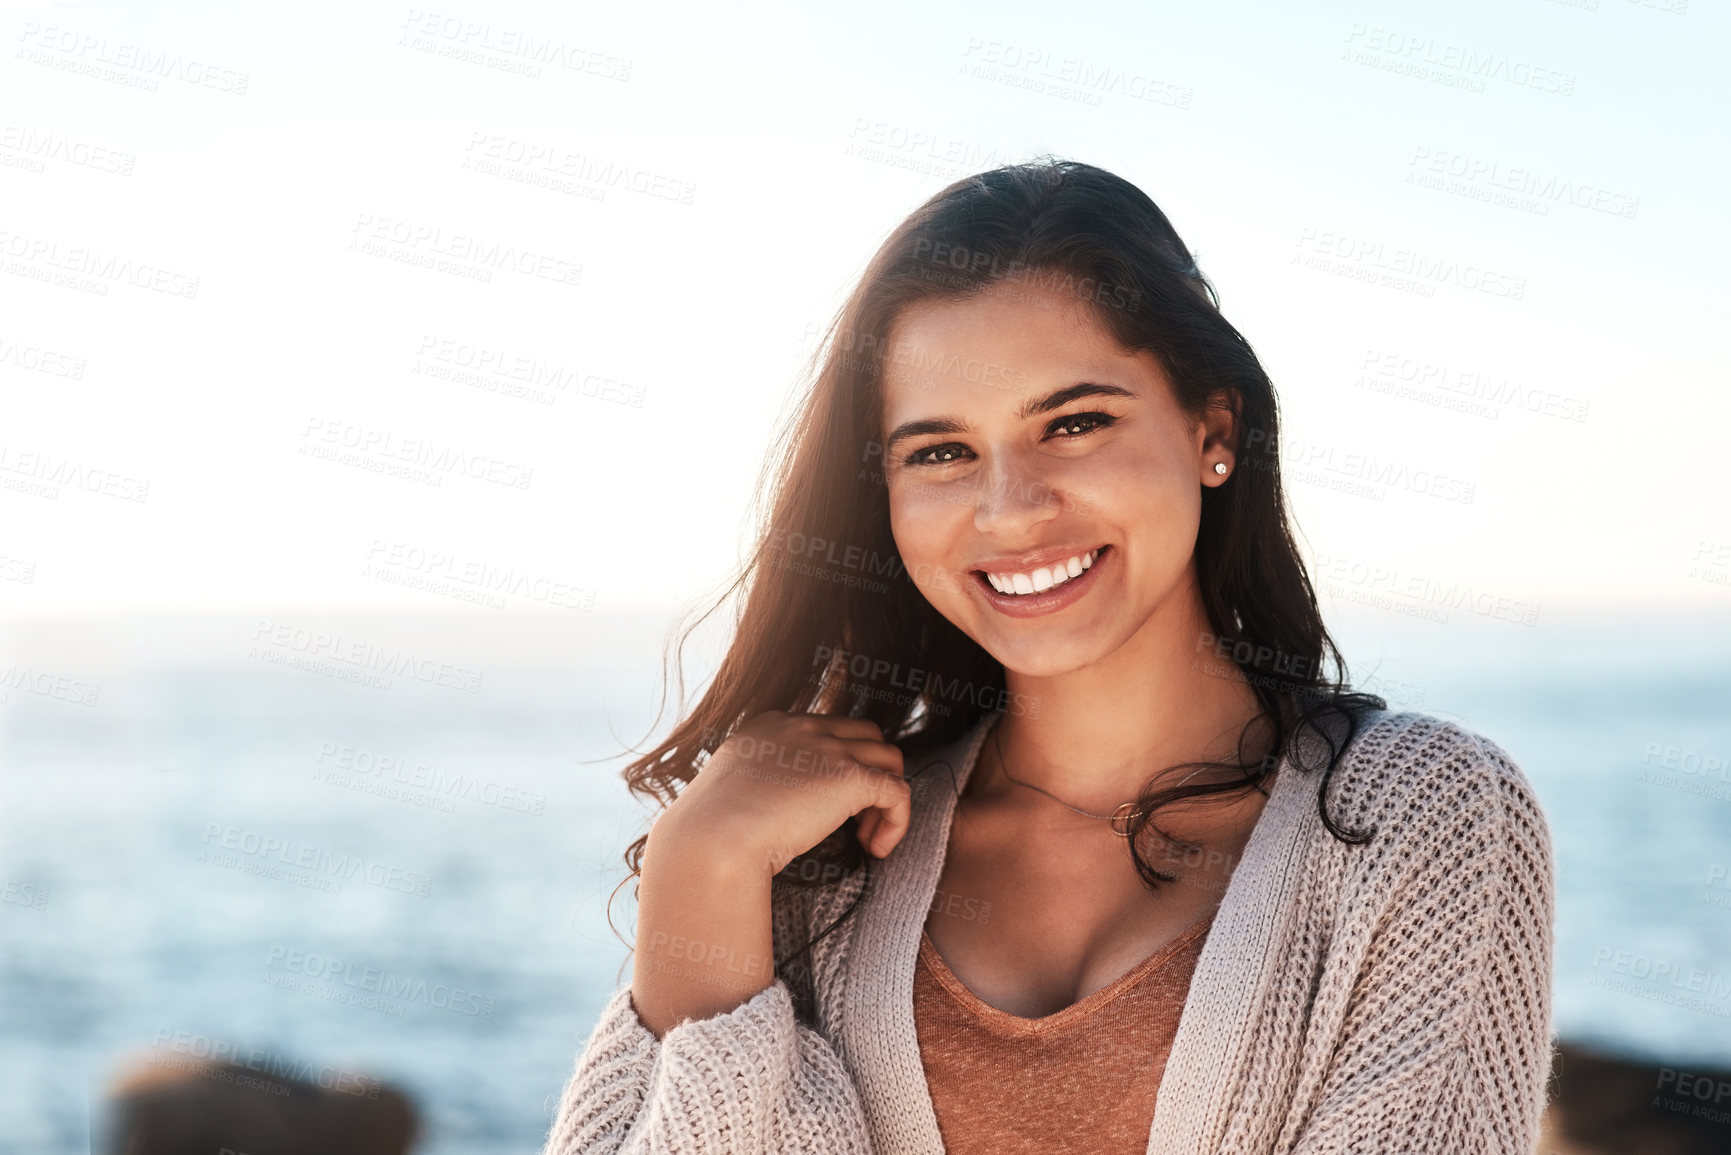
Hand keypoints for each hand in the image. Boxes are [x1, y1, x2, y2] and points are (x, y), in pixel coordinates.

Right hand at [660, 711, 910, 875]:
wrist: (711, 838)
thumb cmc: (709, 829)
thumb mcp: (725, 788)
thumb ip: (750, 783)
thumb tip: (765, 809)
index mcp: (770, 724)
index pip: (825, 729)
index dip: (836, 765)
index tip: (824, 806)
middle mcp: (803, 727)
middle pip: (866, 735)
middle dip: (870, 772)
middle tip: (855, 820)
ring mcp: (829, 749)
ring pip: (890, 759)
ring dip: (887, 797)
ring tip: (866, 837)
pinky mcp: (851, 778)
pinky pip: (898, 792)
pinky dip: (898, 820)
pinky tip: (876, 849)